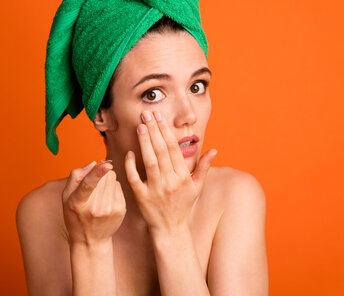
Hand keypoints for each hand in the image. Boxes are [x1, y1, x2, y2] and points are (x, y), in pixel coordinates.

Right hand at [62, 161, 125, 245]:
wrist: (91, 241)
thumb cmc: (75, 216)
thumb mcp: (66, 198)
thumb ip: (75, 177)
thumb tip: (93, 163)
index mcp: (77, 204)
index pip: (88, 185)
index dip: (97, 173)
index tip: (106, 165)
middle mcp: (95, 208)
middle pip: (104, 177)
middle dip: (99, 173)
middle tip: (93, 186)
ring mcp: (110, 210)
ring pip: (112, 178)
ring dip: (106, 180)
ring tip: (98, 194)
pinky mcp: (121, 209)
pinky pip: (118, 185)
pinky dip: (112, 187)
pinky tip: (106, 199)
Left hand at [124, 110, 217, 235]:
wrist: (170, 229)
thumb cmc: (183, 205)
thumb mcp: (196, 187)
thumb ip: (203, 167)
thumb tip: (214, 150)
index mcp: (183, 176)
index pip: (173, 149)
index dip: (166, 131)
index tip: (159, 117)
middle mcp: (170, 182)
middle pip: (161, 151)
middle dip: (154, 130)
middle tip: (146, 114)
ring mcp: (156, 190)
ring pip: (150, 161)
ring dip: (144, 143)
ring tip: (140, 126)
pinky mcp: (142, 197)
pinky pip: (135, 178)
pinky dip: (131, 165)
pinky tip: (129, 152)